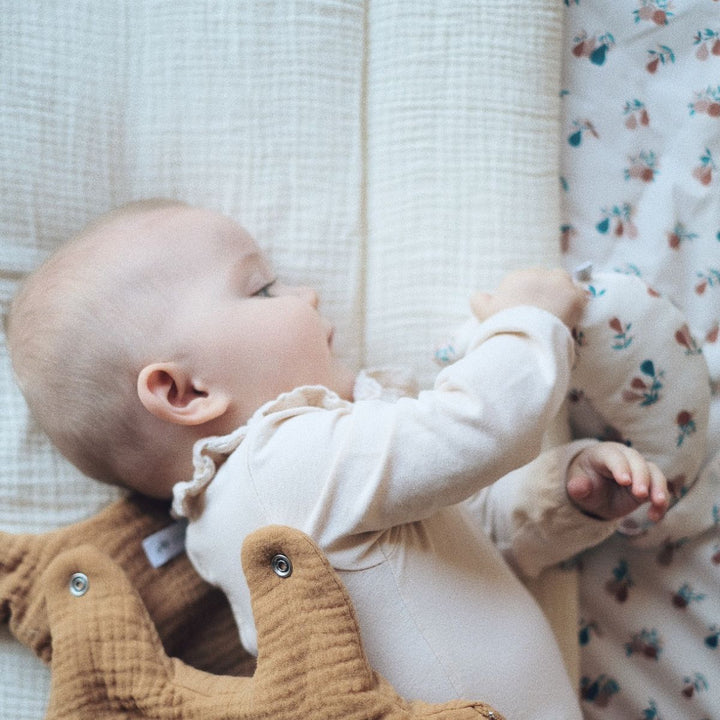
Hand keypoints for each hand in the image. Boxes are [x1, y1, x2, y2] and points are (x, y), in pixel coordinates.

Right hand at [470, 268, 586, 328]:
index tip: (524, 310)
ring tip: (558, 311)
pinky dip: (578, 301)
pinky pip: (581, 293)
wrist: (523, 337)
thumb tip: (479, 295)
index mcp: (517, 277)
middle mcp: (538, 274)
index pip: (524, 281)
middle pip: (544, 278)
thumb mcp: (482, 312)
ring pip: (563, 282)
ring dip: (561, 293)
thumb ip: (479, 300)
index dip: (525, 296)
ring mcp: (558, 283)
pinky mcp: (574, 296)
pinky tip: (572, 313)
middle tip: (542, 312)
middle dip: (544, 292)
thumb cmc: (502, 325)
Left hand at [566, 442, 668, 522]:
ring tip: (658, 503)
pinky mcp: (649, 484)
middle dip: (641, 476)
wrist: (596, 491)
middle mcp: (624, 457)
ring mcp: (638, 470)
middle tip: (641, 494)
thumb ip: (577, 486)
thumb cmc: (586, 484)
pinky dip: (661, 503)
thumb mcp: (578, 486)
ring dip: (658, 487)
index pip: (613, 456)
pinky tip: (654, 517)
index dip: (619, 467)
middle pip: (636, 460)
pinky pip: (660, 489)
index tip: (624, 481)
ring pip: (653, 472)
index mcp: (603, 453)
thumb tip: (578, 488)